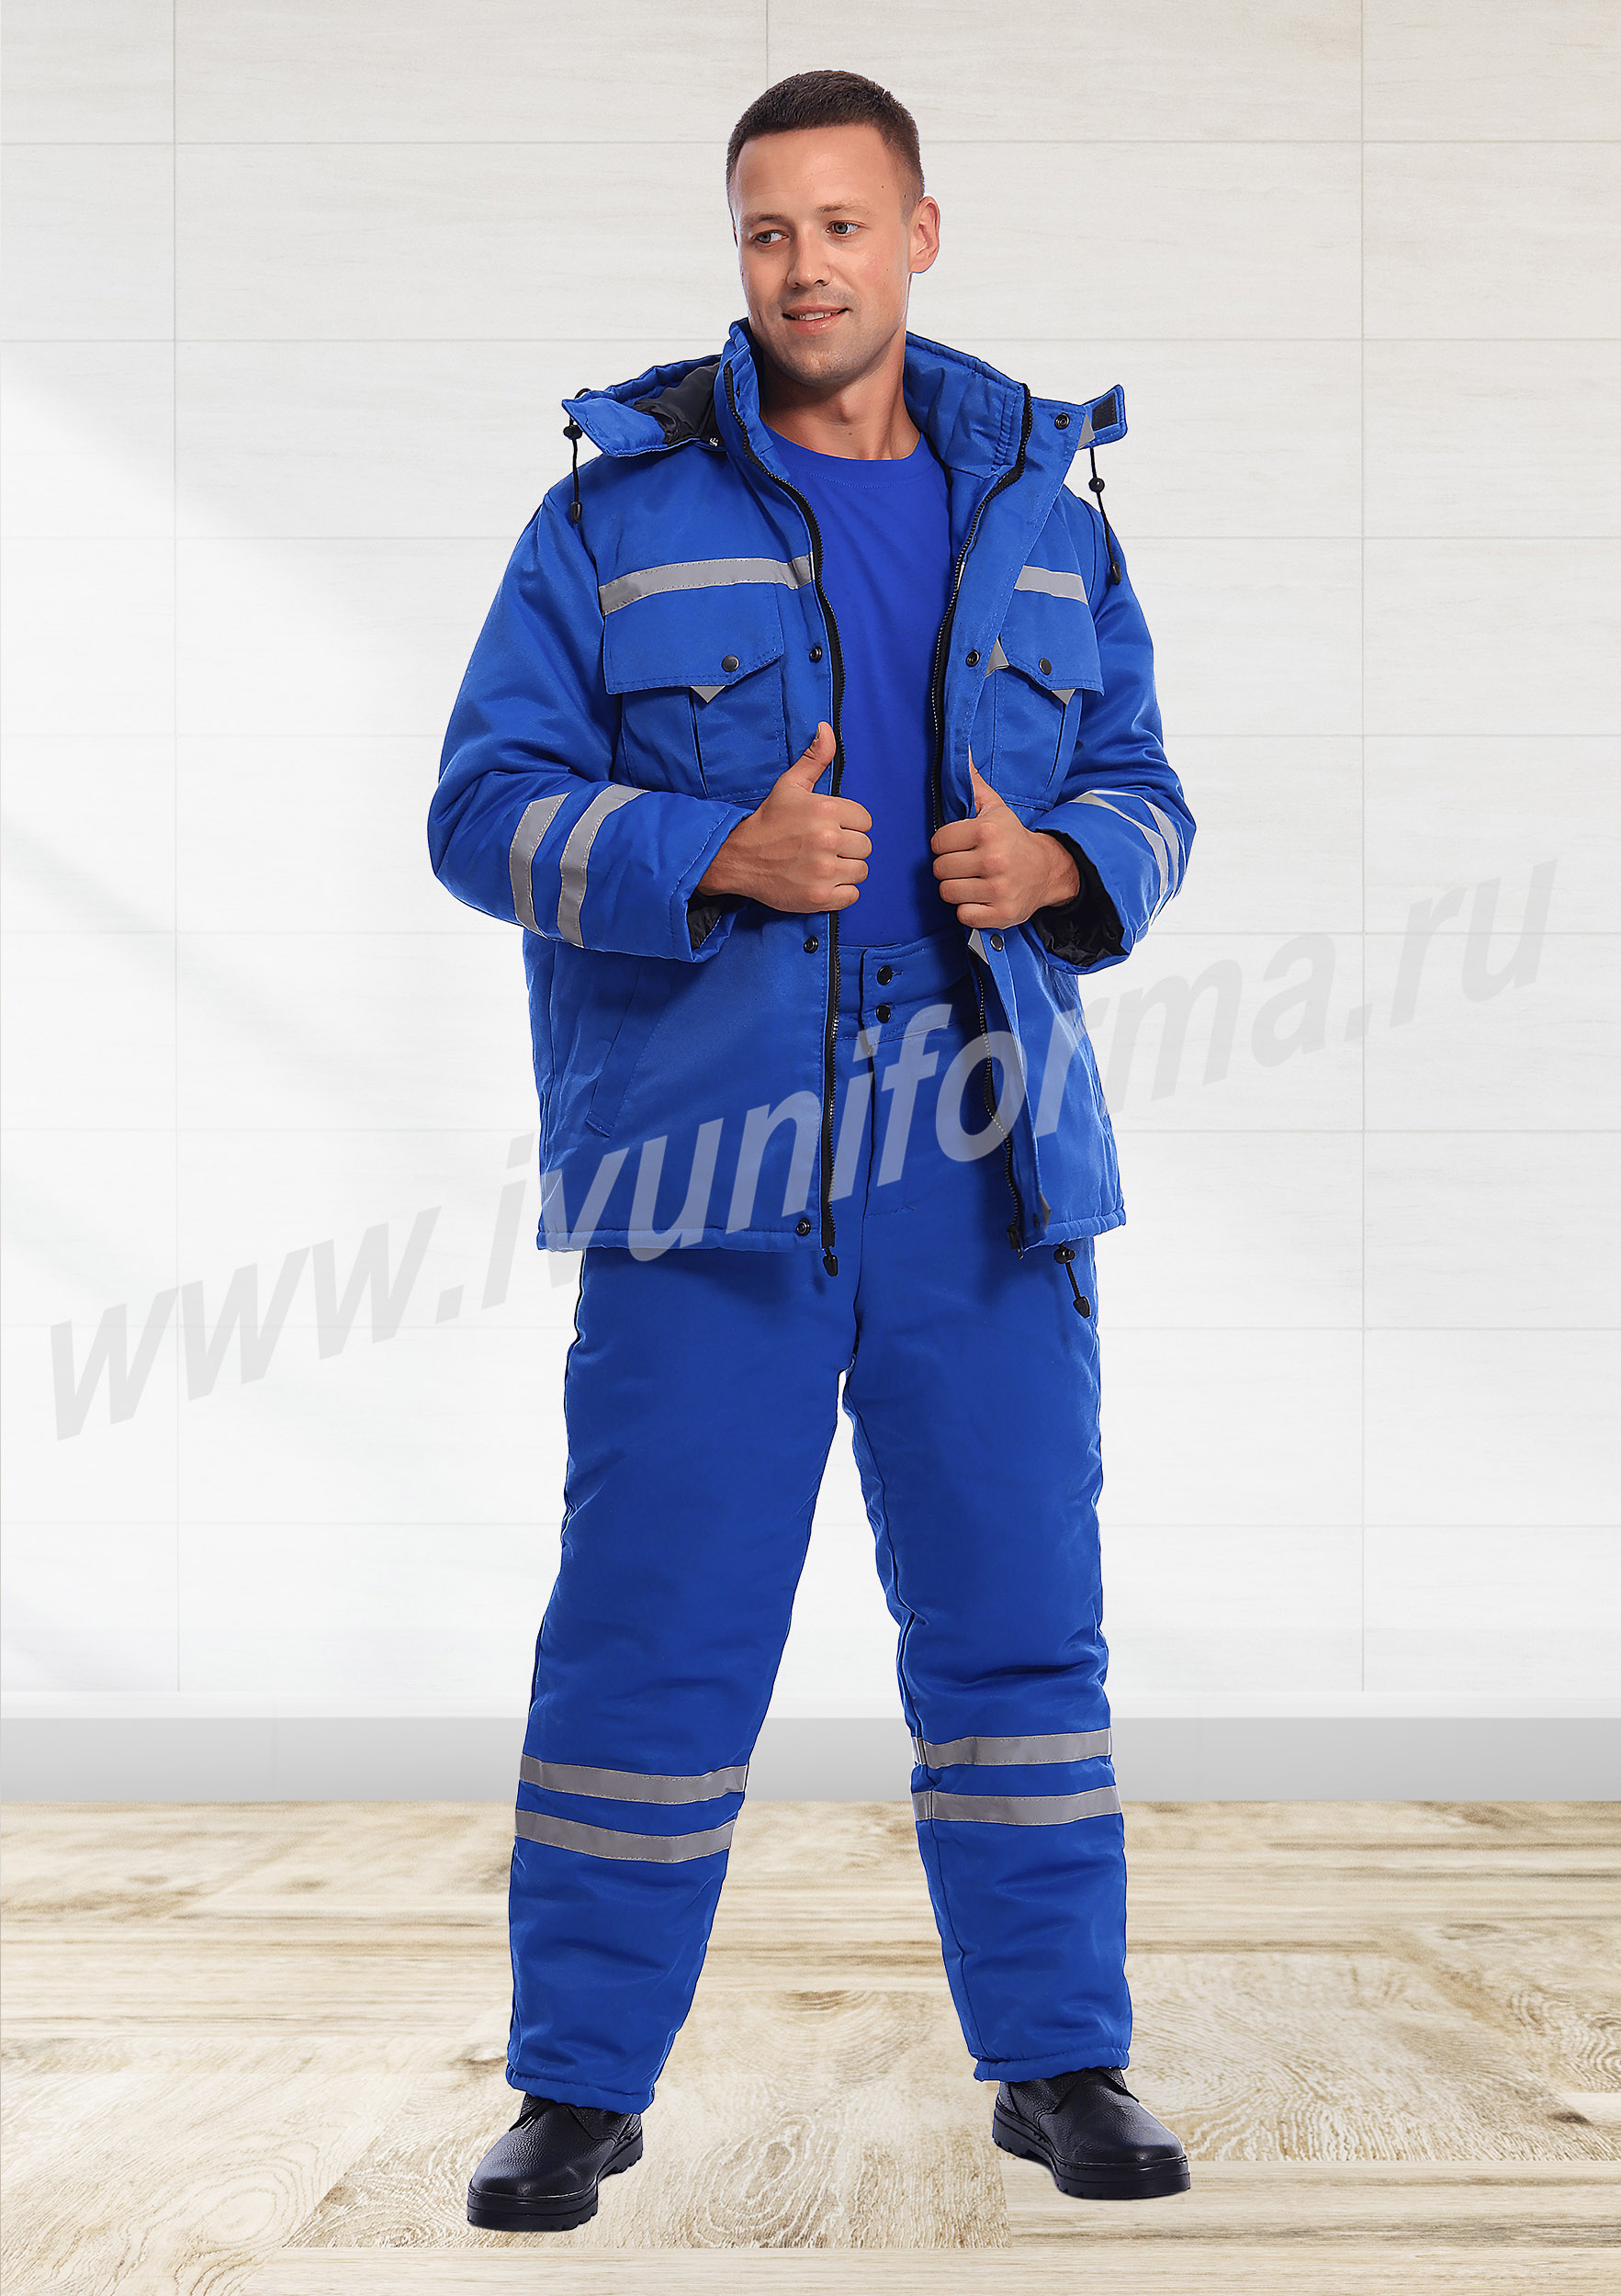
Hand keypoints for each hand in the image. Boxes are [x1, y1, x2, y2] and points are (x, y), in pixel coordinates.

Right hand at [696, 723, 871, 914]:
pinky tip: (823, 882)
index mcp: (825, 809)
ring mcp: (824, 870)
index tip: (830, 828)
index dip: (849, 824)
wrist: (737, 857)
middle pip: (865, 847)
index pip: (865, 821)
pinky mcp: (820, 896)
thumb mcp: (789, 785)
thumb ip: (814, 759)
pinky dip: (841, 892)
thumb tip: (827, 729)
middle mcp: (827, 839)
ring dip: (846, 870)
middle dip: (848, 847)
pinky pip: (852, 896)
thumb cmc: (767, 821)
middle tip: (824, 848)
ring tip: (824, 865)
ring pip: (861, 871)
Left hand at [931, 758, 1080, 927]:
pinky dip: (968, 909)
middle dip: (949, 867)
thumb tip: (962, 753)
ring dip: (956, 889)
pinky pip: (962, 915)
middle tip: (965, 865)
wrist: (1048, 870)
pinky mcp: (1000, 914)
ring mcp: (997, 889)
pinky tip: (980, 897)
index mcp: (987, 832)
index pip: (938, 843)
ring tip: (971, 881)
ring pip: (948, 893)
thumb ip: (973, 784)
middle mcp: (993, 860)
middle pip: (940, 869)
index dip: (945, 845)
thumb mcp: (996, 808)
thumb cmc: (1013, 839)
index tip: (958, 846)